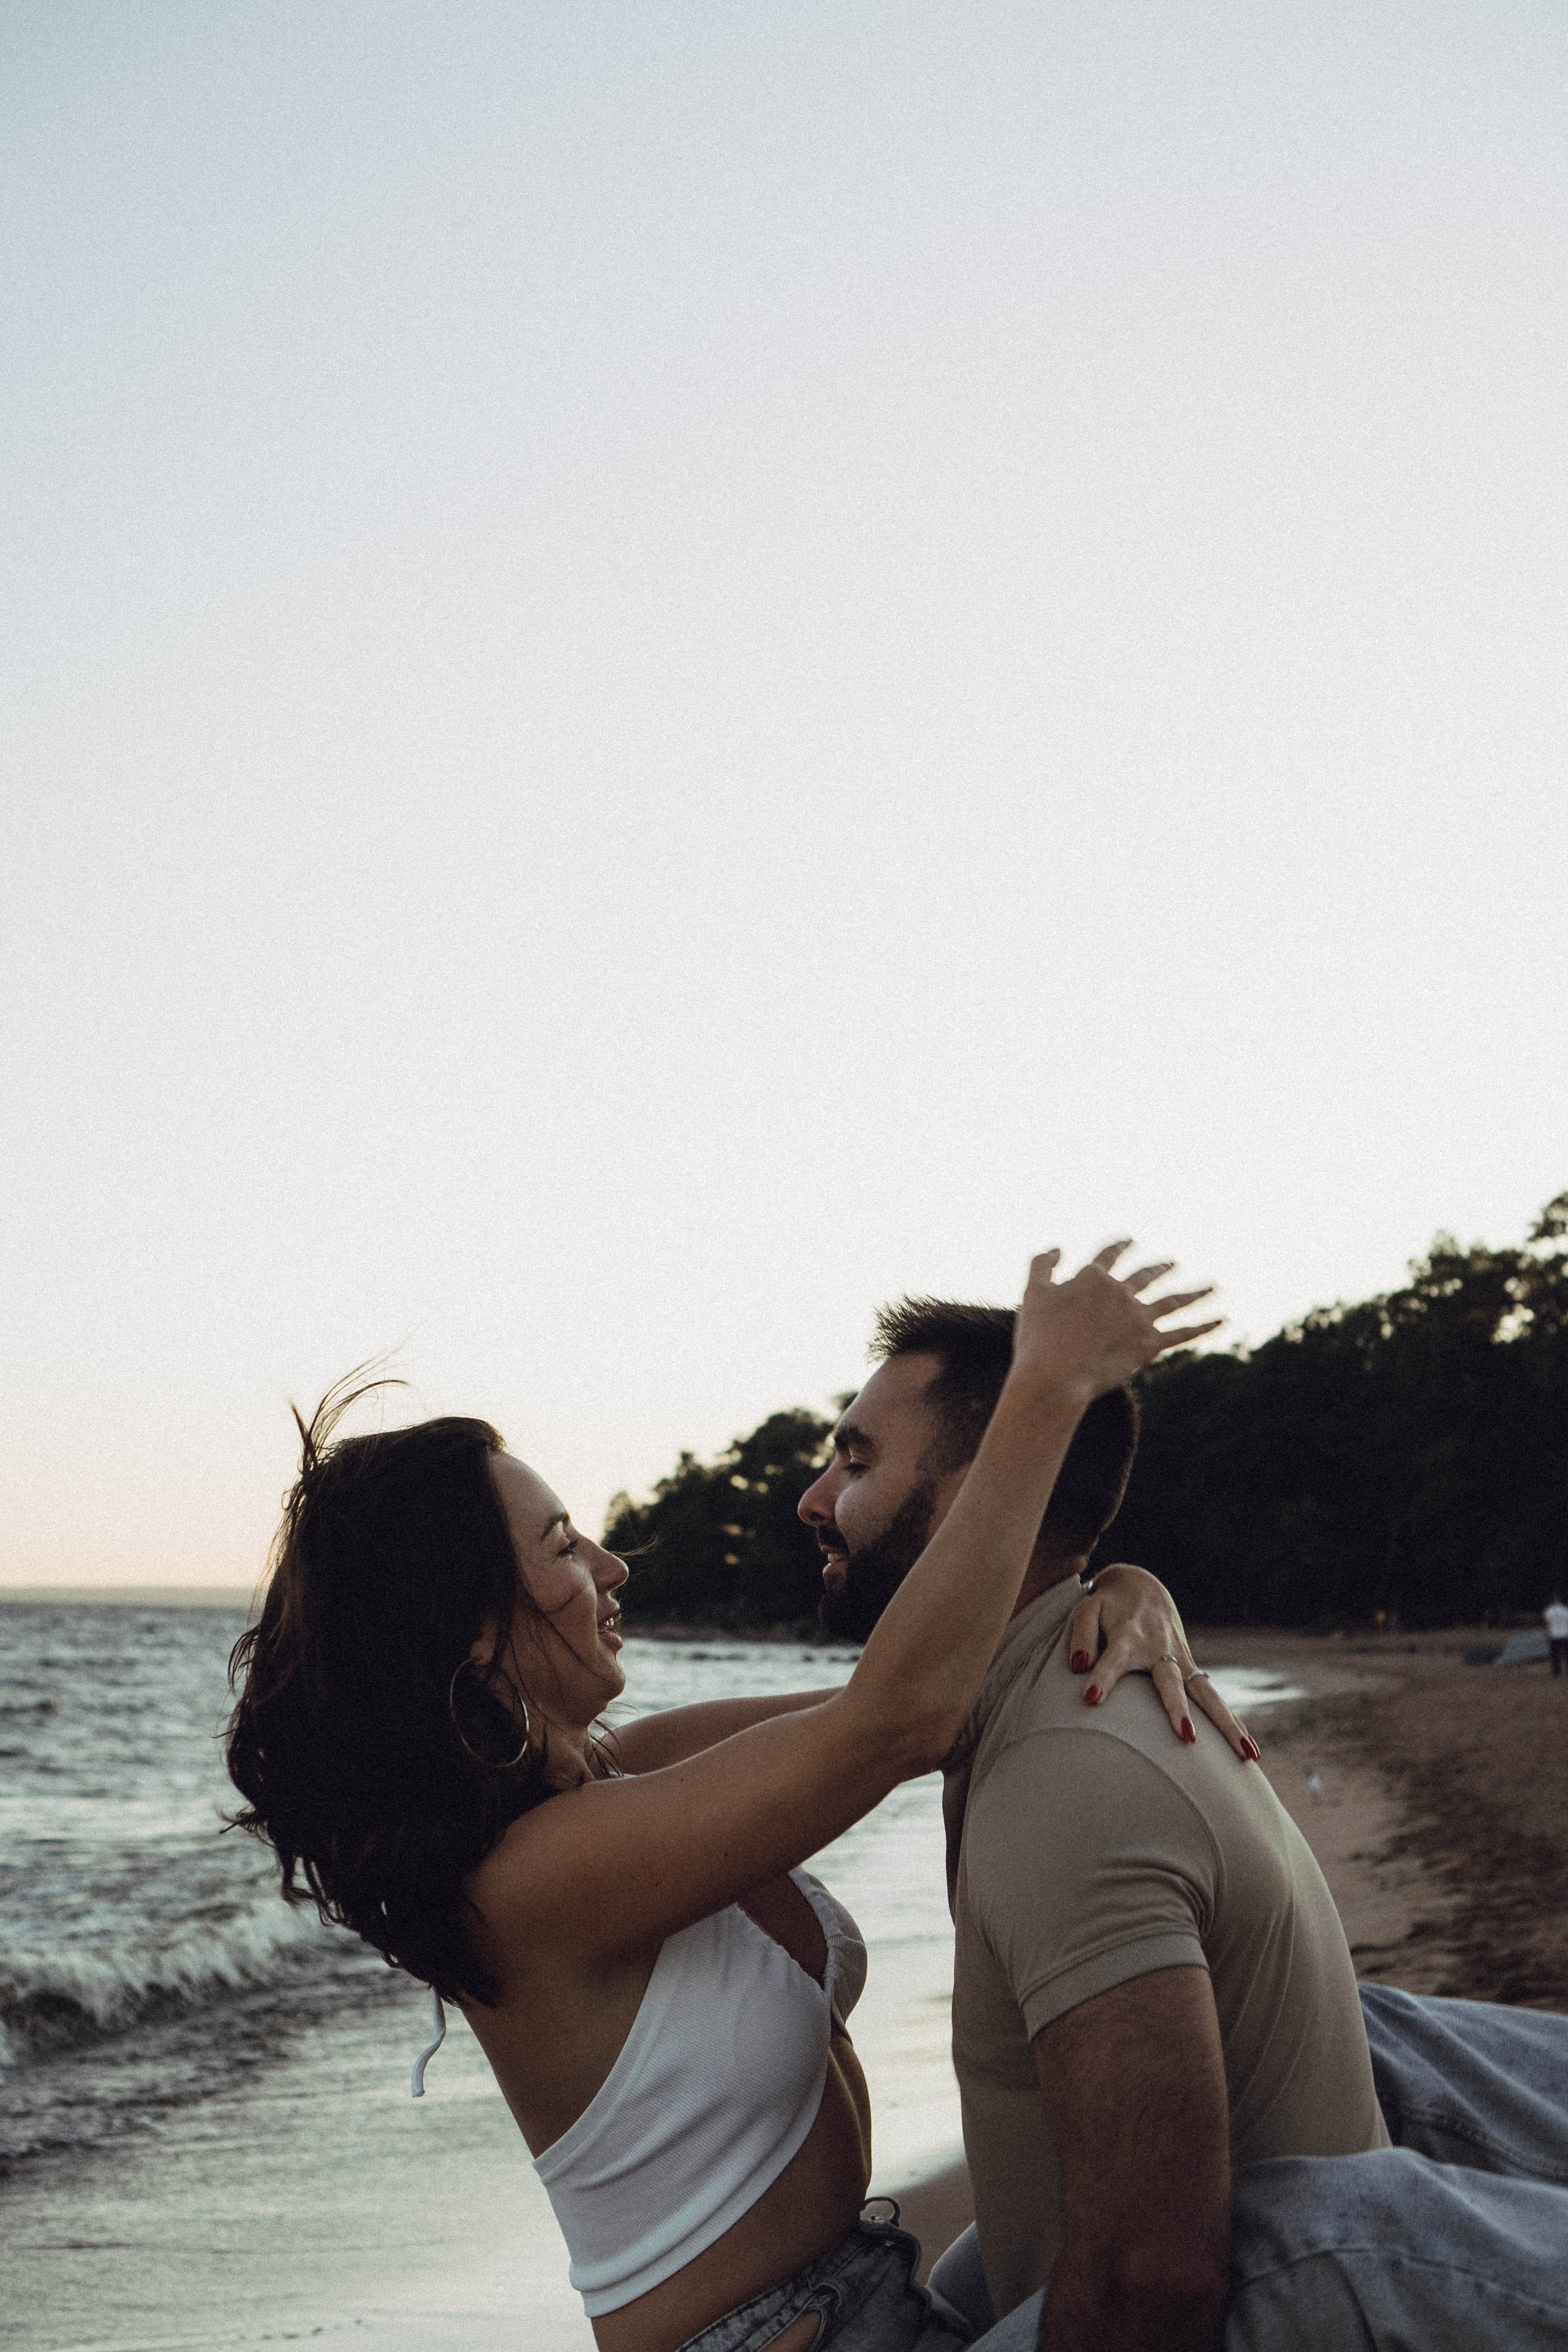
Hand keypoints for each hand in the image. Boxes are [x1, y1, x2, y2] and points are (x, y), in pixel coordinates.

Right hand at [1011, 1242, 1221, 1402]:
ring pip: (1174, 1300)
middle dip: (1160, 1267)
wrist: (1055, 1375)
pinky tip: (1223, 1319)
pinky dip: (1205, 1325)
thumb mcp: (1032, 1293)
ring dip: (1195, 1291)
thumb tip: (1058, 1247)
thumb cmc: (1038, 1337)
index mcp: (1093, 1277)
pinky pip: (1183, 1332)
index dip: (1121, 1245)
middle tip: (1172, 1262)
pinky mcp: (1149, 1344)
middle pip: (1146, 1274)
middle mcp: (1121, 1292)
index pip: (1111, 1253)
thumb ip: (1042, 1264)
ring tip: (1211, 1285)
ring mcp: (1138, 1317)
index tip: (1130, 1239)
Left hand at [1068, 1564, 1260, 1761]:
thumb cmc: (1108, 1605)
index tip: (1090, 1698)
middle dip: (1178, 1708)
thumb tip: (1078, 1666)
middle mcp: (1159, 1649)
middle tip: (1187, 1736)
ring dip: (1225, 1724)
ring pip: (1205, 1693)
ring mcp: (1180, 1659)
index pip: (1113, 1658)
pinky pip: (1213, 1698)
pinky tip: (1249, 1752)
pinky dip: (1232, 1723)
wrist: (1142, 1586)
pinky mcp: (1191, 1669)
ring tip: (1245, 1755)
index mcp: (1127, 1635)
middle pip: (1171, 1681)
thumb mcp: (1086, 1610)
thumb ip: (1081, 1636)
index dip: (1102, 1677)